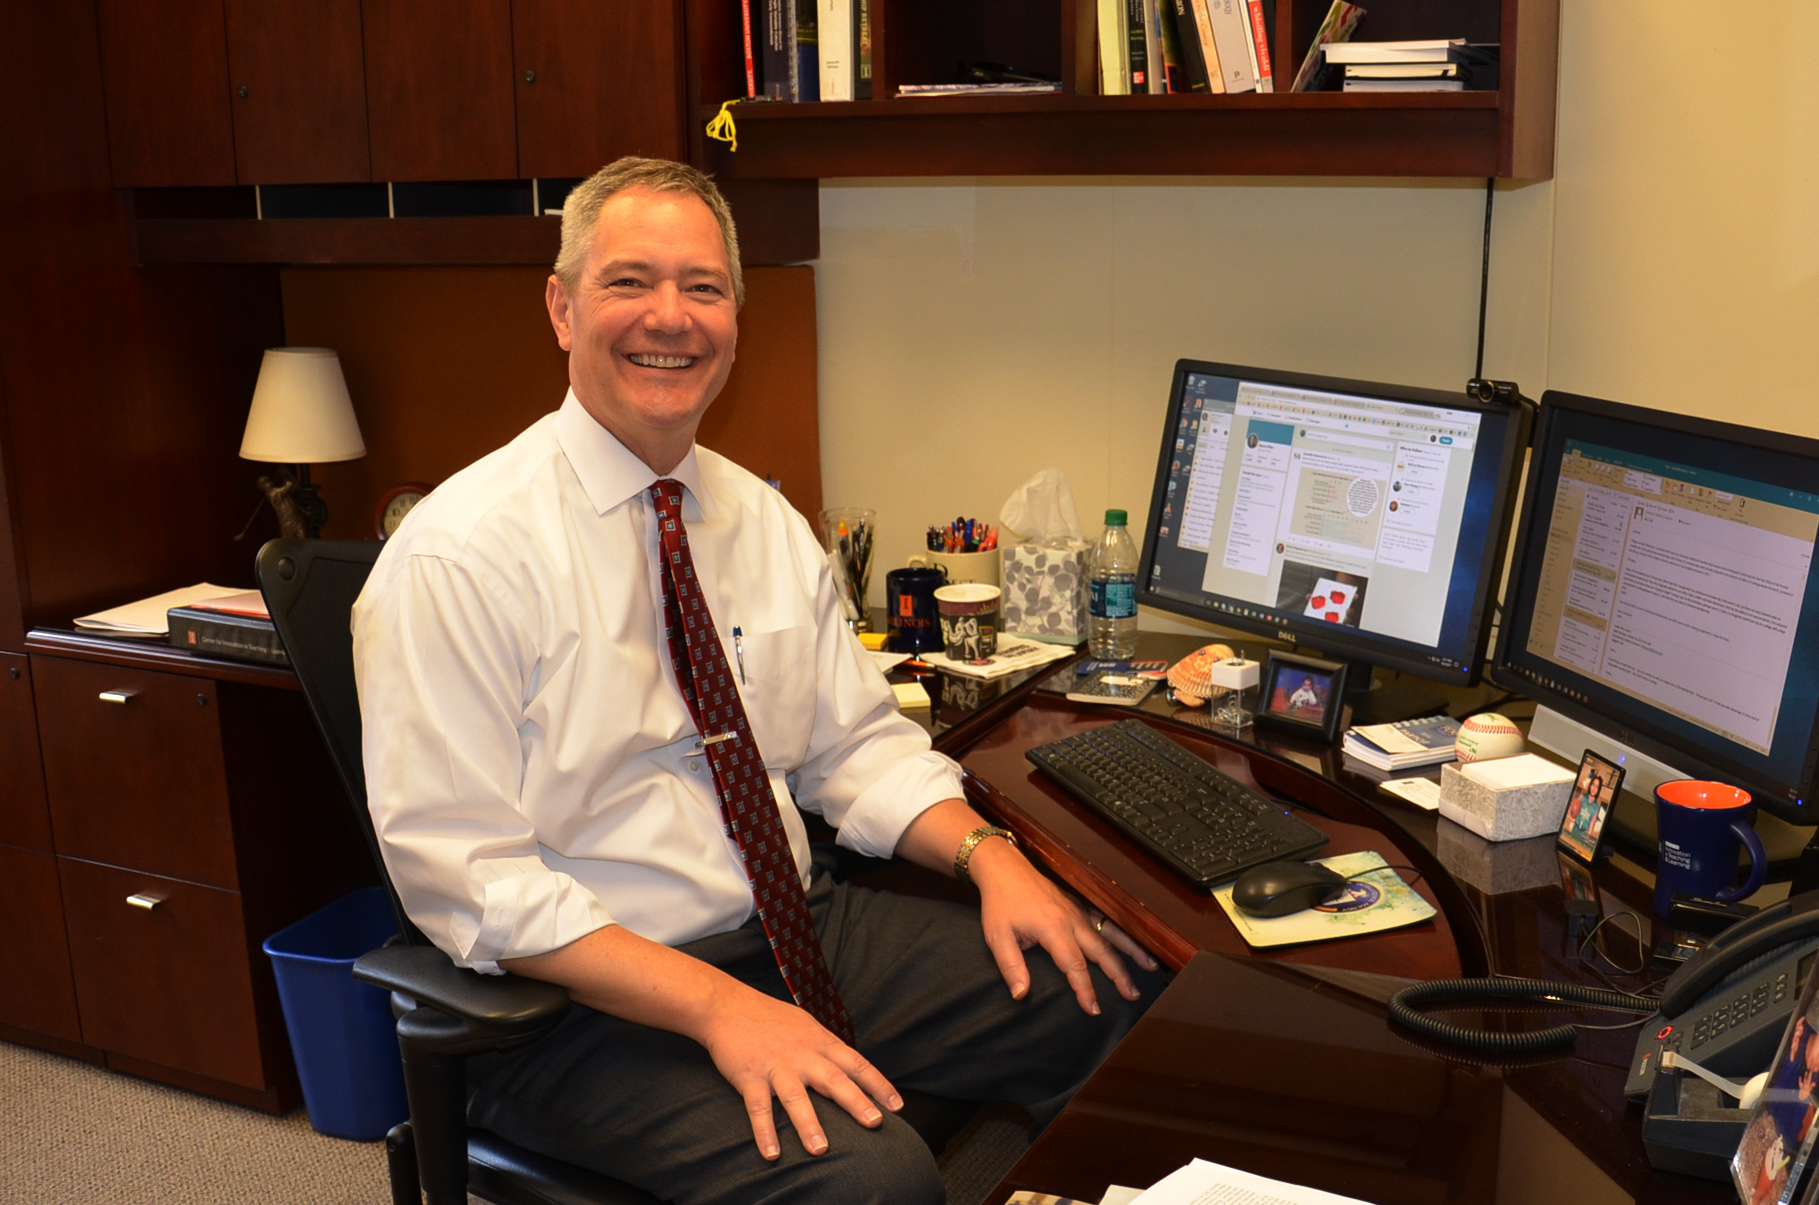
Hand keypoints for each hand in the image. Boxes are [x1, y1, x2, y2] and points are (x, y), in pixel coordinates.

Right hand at [697, 979, 902, 1160]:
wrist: (726, 1005)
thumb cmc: (769, 1016)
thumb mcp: (806, 1024)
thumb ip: (826, 1047)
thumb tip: (849, 1067)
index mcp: (819, 1041)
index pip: (856, 1063)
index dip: (878, 1085)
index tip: (897, 1106)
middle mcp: (802, 1054)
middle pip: (834, 1080)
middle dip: (856, 1102)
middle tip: (875, 1123)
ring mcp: (776, 1066)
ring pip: (796, 1098)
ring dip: (809, 1124)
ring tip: (821, 1150)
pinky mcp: (749, 1076)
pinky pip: (758, 1108)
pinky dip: (765, 1132)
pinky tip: (772, 1154)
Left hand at [967, 837, 1160, 1015]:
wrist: (1005, 869)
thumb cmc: (1001, 902)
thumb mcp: (998, 936)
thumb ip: (1011, 967)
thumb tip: (1020, 994)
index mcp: (1052, 928)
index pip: (1074, 965)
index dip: (1085, 989)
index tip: (1093, 1008)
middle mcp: (1071, 919)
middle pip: (1101, 951)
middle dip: (1118, 975)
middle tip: (1132, 995)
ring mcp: (1078, 911)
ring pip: (1110, 934)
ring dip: (1131, 951)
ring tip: (1150, 967)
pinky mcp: (1078, 905)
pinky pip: (1105, 921)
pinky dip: (1122, 933)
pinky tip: (1134, 942)